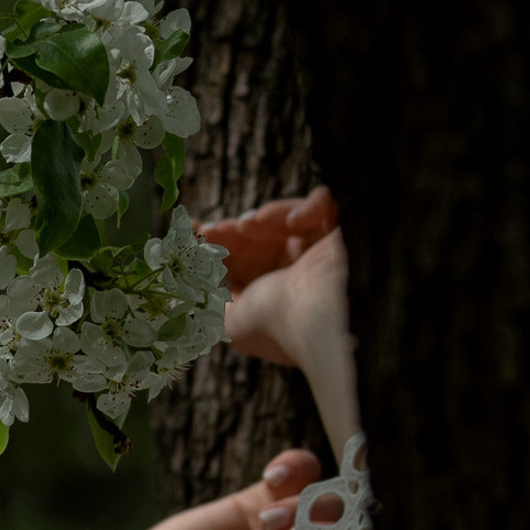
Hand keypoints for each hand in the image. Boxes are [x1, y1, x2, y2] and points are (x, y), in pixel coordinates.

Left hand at [199, 185, 359, 450]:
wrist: (317, 319)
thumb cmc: (272, 322)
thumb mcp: (228, 322)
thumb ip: (209, 306)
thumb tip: (191, 290)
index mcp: (265, 298)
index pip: (237, 263)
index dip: (213, 245)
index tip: (193, 227)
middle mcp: (289, 276)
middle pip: (255, 239)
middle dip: (232, 232)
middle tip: (213, 230)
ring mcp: (314, 256)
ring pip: (282, 221)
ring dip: (264, 218)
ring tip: (251, 224)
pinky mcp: (338, 237)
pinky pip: (321, 207)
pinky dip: (306, 206)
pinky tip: (295, 222)